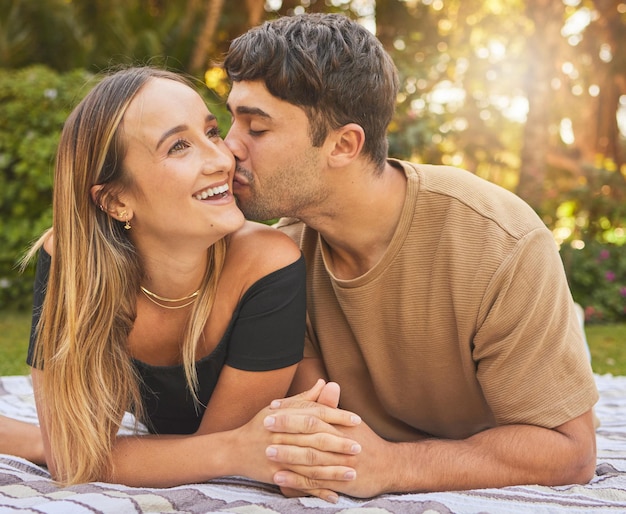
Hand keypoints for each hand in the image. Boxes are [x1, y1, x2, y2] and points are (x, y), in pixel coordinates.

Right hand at [235, 380, 360, 502]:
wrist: (234, 449)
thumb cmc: (260, 425)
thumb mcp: (279, 407)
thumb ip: (305, 398)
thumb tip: (324, 381)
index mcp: (286, 416)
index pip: (316, 414)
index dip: (337, 417)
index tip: (357, 420)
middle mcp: (283, 435)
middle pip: (315, 439)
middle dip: (339, 444)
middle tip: (359, 447)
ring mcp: (279, 457)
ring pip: (310, 465)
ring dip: (333, 470)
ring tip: (353, 472)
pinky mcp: (276, 475)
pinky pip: (300, 485)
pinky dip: (318, 491)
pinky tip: (334, 495)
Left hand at [266, 414, 396, 497]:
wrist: (389, 467)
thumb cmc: (366, 442)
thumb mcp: (350, 422)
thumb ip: (334, 406)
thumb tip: (328, 383)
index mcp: (340, 425)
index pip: (312, 413)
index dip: (292, 410)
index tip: (273, 407)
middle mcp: (339, 442)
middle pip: (310, 433)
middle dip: (286, 429)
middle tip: (264, 424)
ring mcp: (339, 463)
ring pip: (310, 458)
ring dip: (287, 454)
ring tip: (267, 451)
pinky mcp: (339, 482)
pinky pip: (314, 482)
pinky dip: (295, 480)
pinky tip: (279, 478)